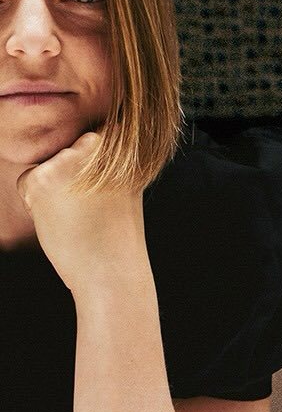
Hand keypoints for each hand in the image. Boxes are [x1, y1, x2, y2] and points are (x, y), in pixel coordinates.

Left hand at [16, 130, 144, 292]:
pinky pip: (26, 183)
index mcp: (120, 146)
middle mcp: (94, 145)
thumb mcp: (124, 187)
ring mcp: (67, 160)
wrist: (112, 269)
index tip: (102, 196)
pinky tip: (62, 221)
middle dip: (68, 179)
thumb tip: (80, 148)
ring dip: (51, 192)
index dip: (89, 171)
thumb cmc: (117, 236)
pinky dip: (36, 205)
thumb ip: (105, 163)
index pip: (88, 142)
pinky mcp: (42, 178)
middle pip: (63, 152)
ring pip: (44, 167)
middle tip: (91, 210)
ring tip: (79, 217)